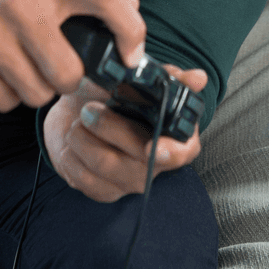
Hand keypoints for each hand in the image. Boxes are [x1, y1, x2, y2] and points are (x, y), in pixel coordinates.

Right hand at [0, 0, 145, 112]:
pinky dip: (5, 95)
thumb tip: (132, 9)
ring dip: (34, 89)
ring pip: (35, 95)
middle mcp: (20, 7)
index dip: (131, 32)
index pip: (106, 0)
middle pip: (68, 74)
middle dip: (66, 80)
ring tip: (22, 67)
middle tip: (54, 67)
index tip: (130, 56)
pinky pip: (3, 103)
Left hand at [43, 64, 207, 202]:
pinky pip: (84, 179)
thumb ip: (165, 78)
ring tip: (77, 122)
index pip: (182, 152)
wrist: (76, 111)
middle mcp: (156, 163)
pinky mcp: (105, 191)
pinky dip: (70, 156)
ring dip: (83, 139)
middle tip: (88, 109)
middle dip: (107, 127)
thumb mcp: (135, 79)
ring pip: (105, 165)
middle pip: (135, 156)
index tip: (155, 146)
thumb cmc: (112, 95)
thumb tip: (197, 78)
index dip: (171, 151)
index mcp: (174, 135)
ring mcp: (131, 180)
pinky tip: (71, 142)